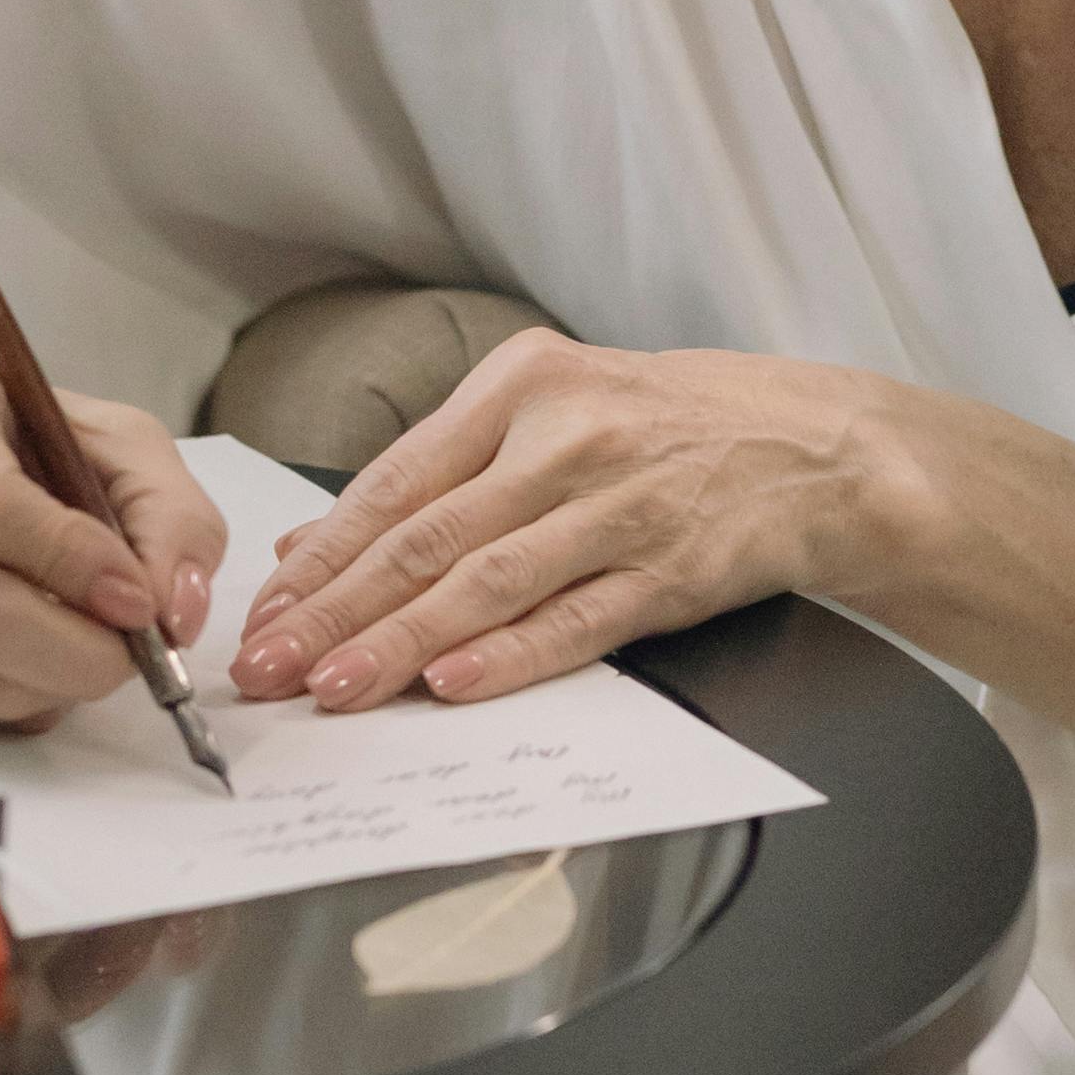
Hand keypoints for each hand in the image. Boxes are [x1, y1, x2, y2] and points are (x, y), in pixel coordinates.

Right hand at [0, 337, 228, 730]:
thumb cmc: (20, 438)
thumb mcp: (113, 438)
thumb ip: (168, 511)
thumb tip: (174, 610)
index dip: (70, 564)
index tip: (137, 598)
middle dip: (79, 651)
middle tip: (137, 648)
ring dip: (59, 680)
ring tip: (92, 641)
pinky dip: (24, 695)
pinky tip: (39, 649)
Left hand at [230, 330, 901, 712]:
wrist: (812, 445)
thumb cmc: (663, 430)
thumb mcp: (551, 412)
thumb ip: (439, 476)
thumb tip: (317, 546)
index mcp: (521, 385)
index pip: (395, 482)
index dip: (322, 556)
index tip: (262, 612)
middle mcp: (565, 437)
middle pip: (427, 537)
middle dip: (336, 611)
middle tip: (268, 667)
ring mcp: (620, 505)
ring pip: (488, 582)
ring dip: (402, 642)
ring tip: (336, 689)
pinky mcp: (671, 569)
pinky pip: (575, 621)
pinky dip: (510, 655)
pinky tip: (451, 683)